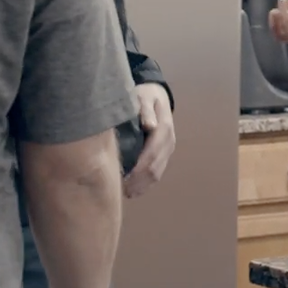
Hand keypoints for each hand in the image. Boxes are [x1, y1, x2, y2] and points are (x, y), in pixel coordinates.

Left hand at [123, 83, 174, 198]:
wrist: (157, 95)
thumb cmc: (145, 96)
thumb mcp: (143, 96)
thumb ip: (145, 110)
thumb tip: (150, 126)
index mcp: (164, 129)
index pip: (151, 154)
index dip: (137, 169)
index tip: (121, 177)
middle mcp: (169, 142)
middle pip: (154, 168)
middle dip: (137, 181)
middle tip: (118, 190)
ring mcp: (168, 150)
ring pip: (156, 174)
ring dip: (141, 185)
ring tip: (124, 193)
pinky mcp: (165, 154)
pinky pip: (157, 173)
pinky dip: (145, 184)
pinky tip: (132, 190)